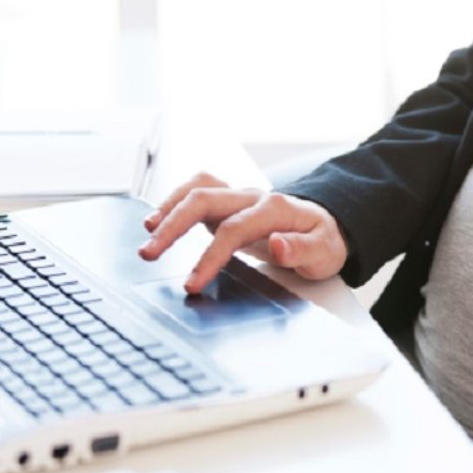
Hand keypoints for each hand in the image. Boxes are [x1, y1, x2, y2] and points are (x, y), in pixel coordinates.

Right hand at [139, 172, 348, 293]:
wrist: (326, 225)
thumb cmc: (323, 240)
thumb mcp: (324, 252)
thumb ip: (302, 249)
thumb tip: (277, 243)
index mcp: (275, 209)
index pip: (233, 230)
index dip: (210, 256)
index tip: (191, 283)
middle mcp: (252, 197)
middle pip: (205, 199)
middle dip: (174, 225)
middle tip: (149, 253)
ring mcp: (238, 197)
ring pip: (197, 189)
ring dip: (168, 208)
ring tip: (147, 234)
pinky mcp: (227, 204)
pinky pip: (196, 192)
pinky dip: (173, 201)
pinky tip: (157, 221)